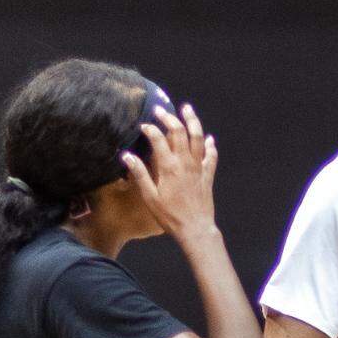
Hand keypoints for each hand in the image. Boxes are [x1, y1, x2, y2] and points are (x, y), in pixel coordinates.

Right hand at [122, 103, 217, 238]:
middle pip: (179, 132)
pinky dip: (210, 145)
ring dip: (192, 121)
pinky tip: (209, 139)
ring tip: (187, 108)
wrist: (195, 228)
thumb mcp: (150, 197)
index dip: (150, 129)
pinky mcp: (207, 175)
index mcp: (169, 167)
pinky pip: (211, 156)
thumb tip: (127, 156)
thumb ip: (140, 174)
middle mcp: (185, 163)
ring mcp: (198, 168)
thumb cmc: (170, 216)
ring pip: (198, 137)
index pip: (159, 139)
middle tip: (160, 110)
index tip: (143, 126)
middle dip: (169, 117)